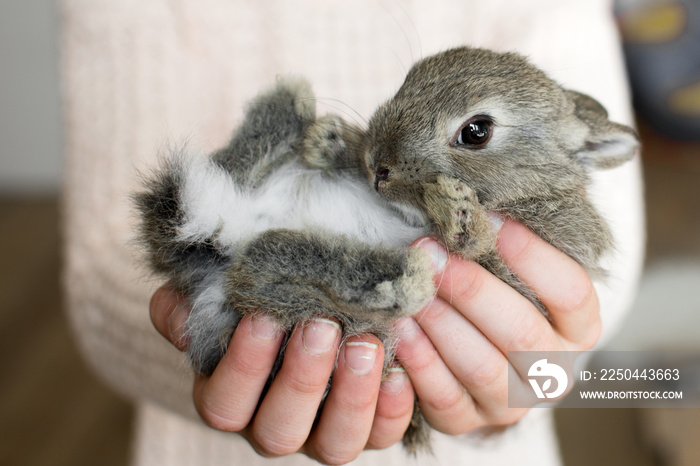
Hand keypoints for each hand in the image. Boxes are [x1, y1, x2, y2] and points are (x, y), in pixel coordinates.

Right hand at [150, 287, 415, 463]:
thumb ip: (189, 303)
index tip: (263, 317)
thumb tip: (179, 312)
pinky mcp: (369, 427)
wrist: (311, 299)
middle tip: (320, 326)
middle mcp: (275, 424)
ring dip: (352, 398)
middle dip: (301, 380)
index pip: (224, 403)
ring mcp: (323, 433)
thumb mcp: (215, 291)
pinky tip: (399, 368)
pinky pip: (382, 434)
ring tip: (366, 343)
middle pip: (279, 431)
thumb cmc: (257, 296)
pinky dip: (393, 408)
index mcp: (231, 397)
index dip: (243, 367)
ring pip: (335, 445)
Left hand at [398, 217, 600, 434]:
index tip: (488, 218)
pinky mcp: (468, 420)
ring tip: (410, 287)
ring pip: (479, 366)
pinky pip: (443, 397)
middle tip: (430, 251)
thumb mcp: (521, 265)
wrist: (486, 358)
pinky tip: (399, 326)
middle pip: (520, 332)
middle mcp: (553, 371)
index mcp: (579, 328)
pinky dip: (419, 361)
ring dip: (440, 322)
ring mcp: (511, 402)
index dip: (531, 254)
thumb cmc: (503, 295)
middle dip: (470, 288)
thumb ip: (520, 233)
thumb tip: (513, 175)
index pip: (569, 291)